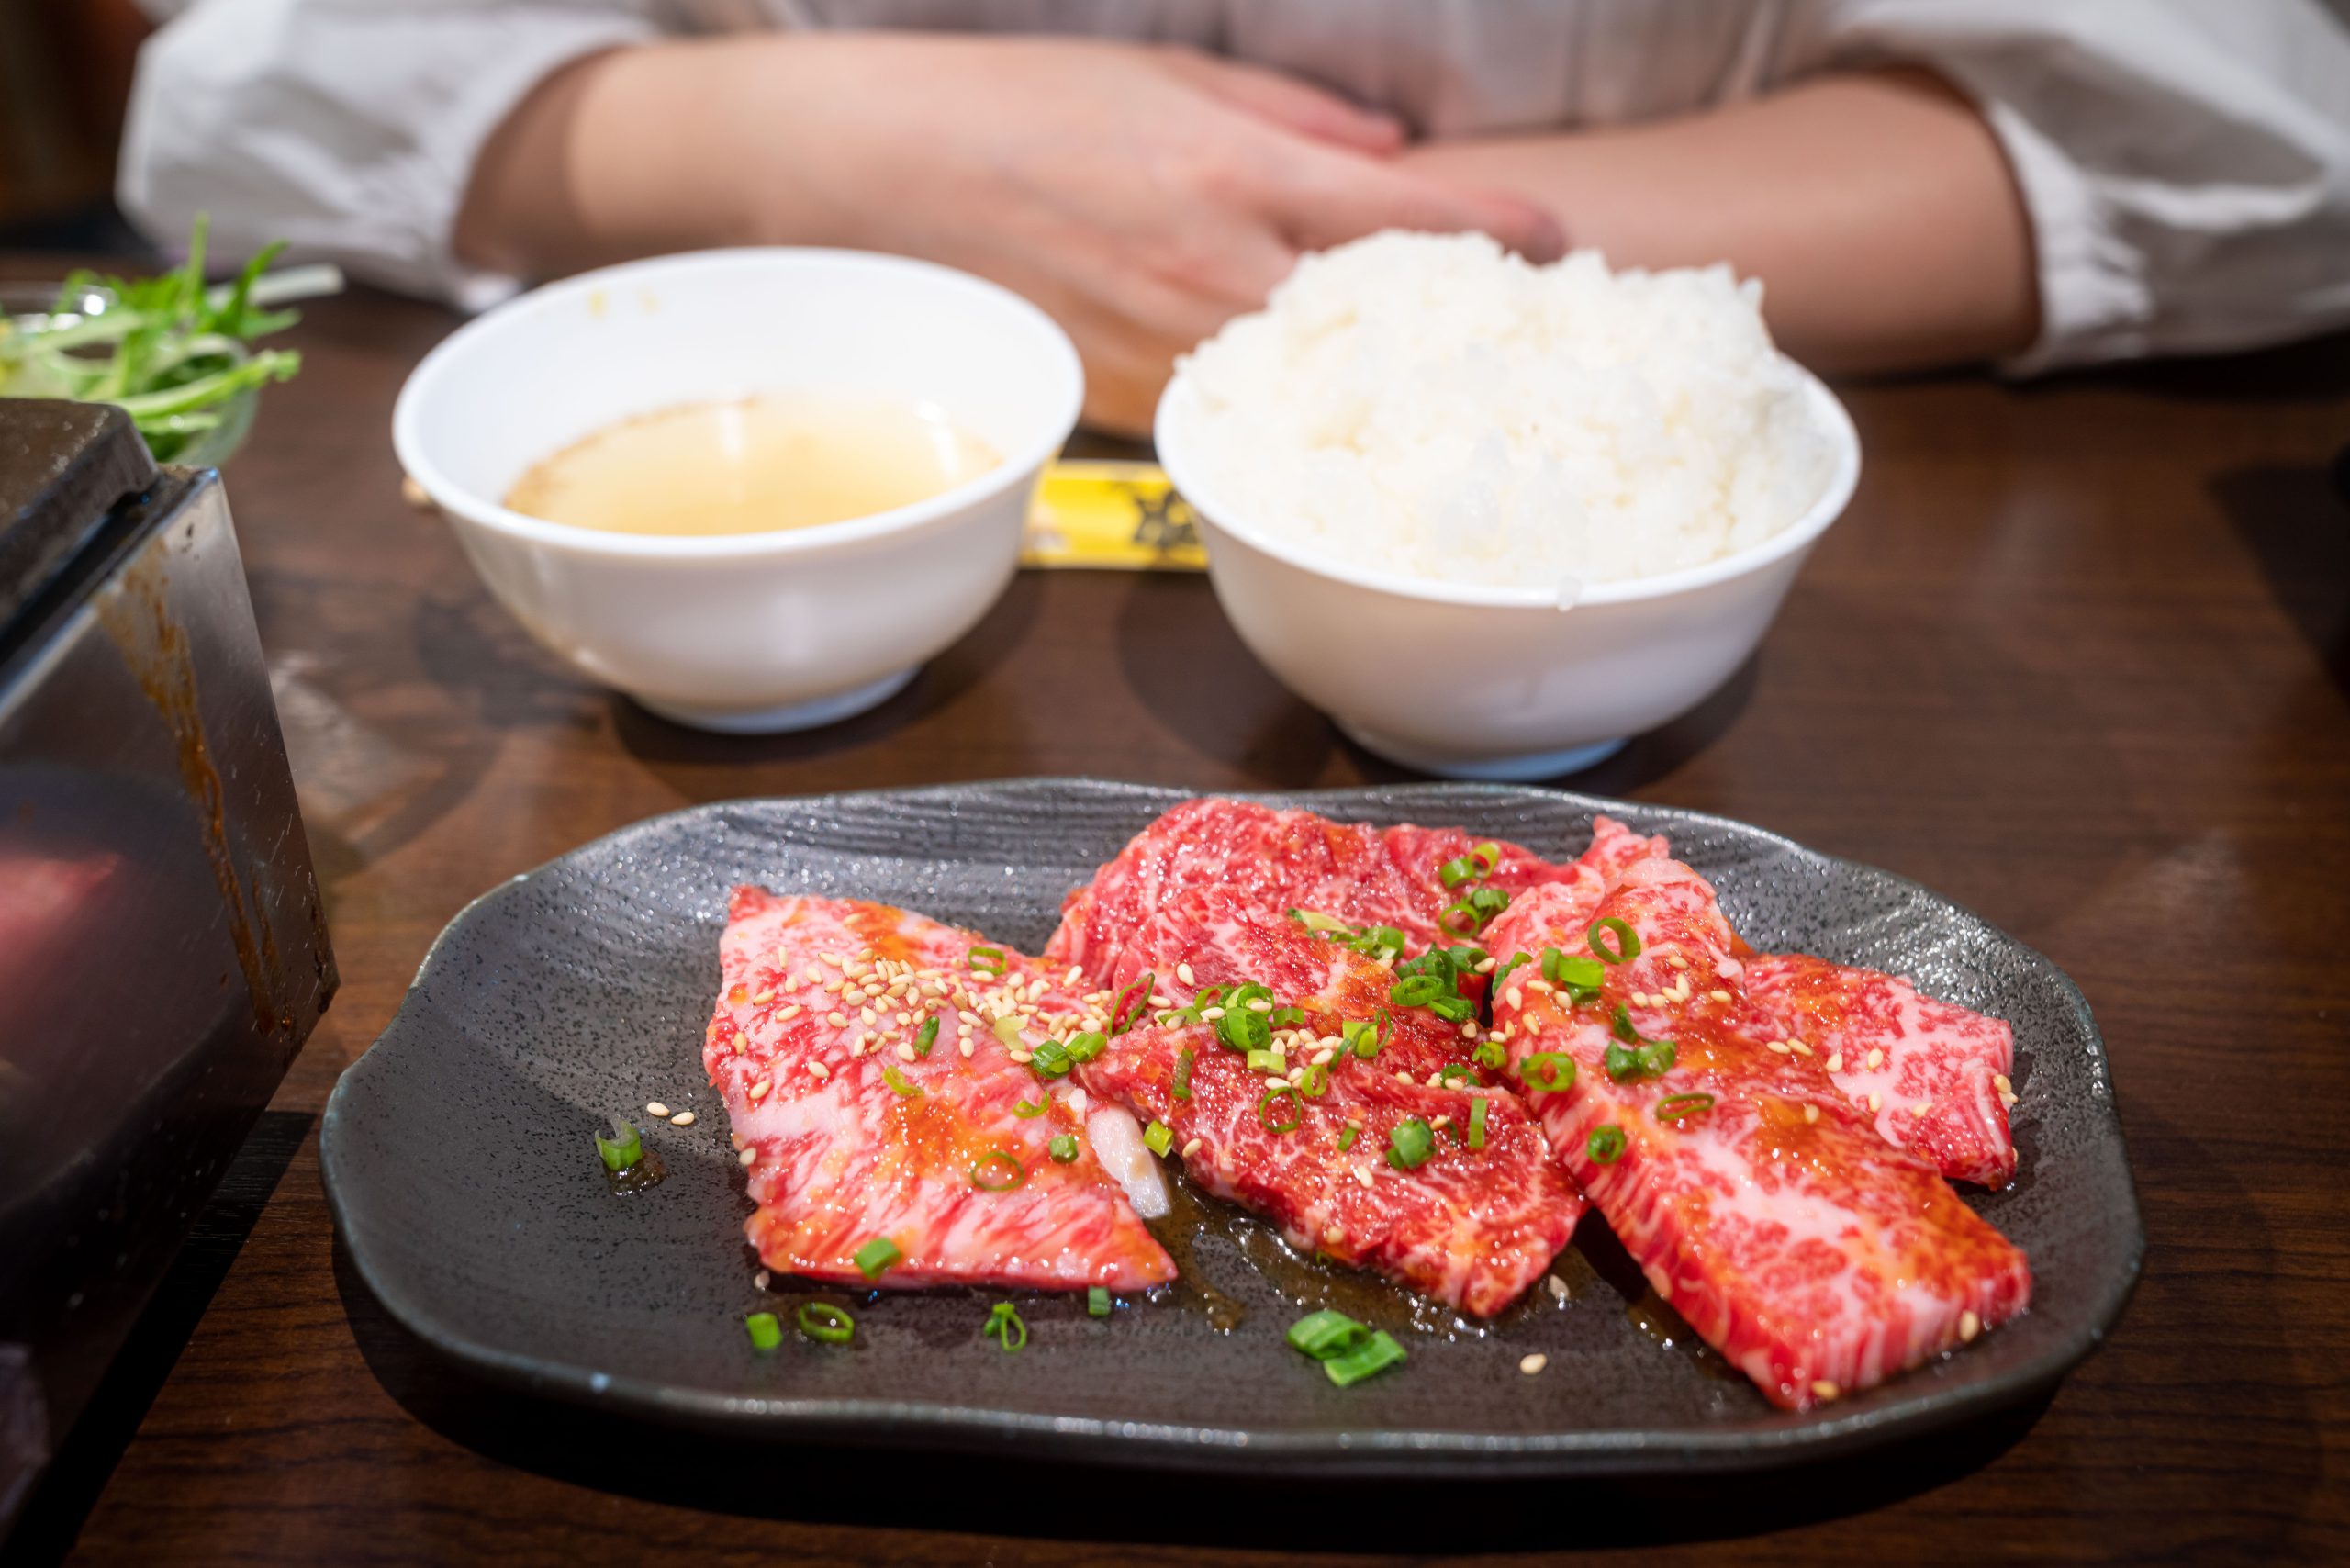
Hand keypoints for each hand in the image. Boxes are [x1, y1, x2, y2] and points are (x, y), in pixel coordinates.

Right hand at [460, 35, 1565, 432]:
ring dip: (1369, 375)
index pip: (1399, 222)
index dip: (1497, 233)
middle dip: (1451, 322)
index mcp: (1230, 180)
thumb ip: (1287, 120)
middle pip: (1372, 322)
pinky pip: (1220, 413)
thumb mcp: (1159, 78)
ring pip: (1300, 384)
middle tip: (1516, 323)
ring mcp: (1160, 355)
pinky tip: (1302, 394)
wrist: (858, 180)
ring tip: (1428, 365)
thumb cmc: (1006, 107)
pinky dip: (1273, 403)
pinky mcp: (1114, 405)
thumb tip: (1383, 154)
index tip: (1561, 243)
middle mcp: (1207, 279)